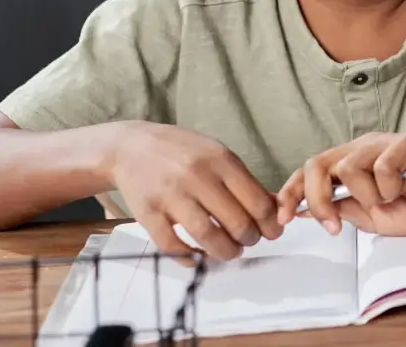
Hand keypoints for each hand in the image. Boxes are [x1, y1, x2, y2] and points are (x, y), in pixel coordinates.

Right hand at [103, 122, 280, 260]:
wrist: (130, 147)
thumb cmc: (182, 152)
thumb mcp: (217, 155)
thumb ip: (244, 181)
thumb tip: (275, 208)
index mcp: (220, 160)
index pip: (257, 201)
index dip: (270, 224)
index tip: (273, 232)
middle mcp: (197, 176)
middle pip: (236, 222)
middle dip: (250, 239)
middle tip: (250, 241)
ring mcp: (170, 195)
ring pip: (207, 236)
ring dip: (226, 252)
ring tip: (231, 251)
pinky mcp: (148, 213)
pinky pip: (172, 245)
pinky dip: (190, 257)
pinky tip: (199, 256)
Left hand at [275, 133, 405, 236]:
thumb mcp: (368, 217)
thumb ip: (340, 208)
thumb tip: (301, 209)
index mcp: (350, 162)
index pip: (309, 170)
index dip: (291, 192)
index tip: (282, 218)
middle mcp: (363, 147)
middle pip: (318, 164)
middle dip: (317, 200)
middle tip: (333, 226)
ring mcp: (384, 141)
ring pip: (349, 167)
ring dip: (365, 197)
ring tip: (387, 202)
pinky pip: (381, 166)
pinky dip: (389, 187)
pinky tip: (404, 189)